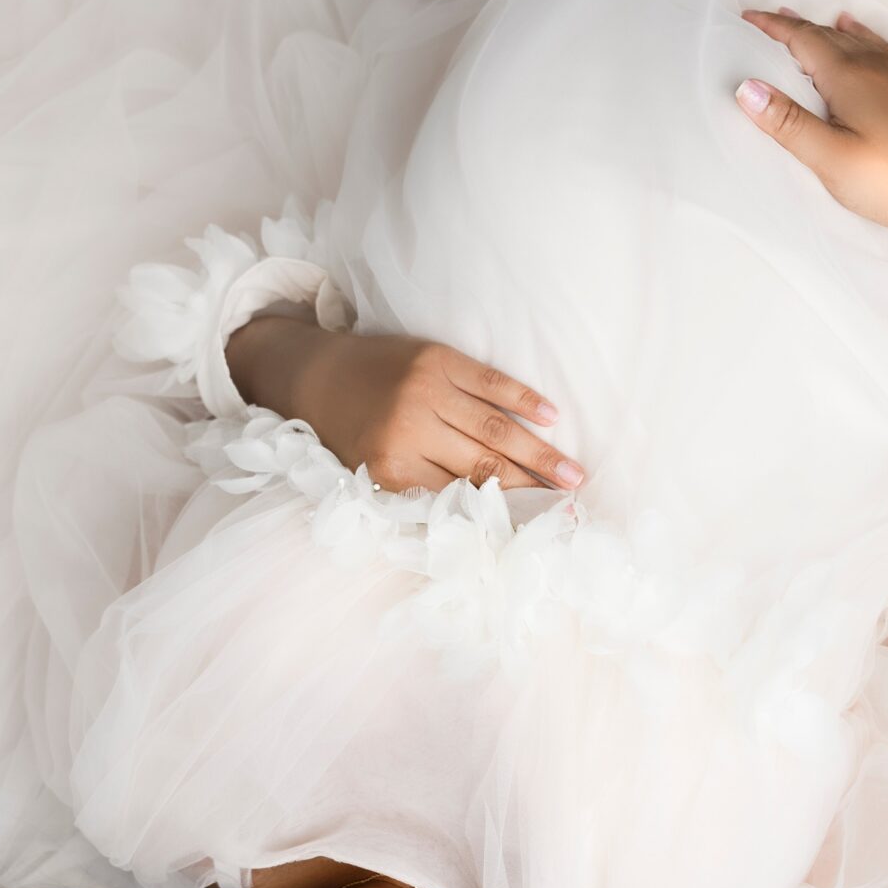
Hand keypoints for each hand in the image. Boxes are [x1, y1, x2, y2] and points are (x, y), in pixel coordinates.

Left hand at [226, 317, 584, 494]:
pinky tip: (552, 416)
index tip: (539, 529)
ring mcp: (425, 390)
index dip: (502, 513)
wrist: (313, 374)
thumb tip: (479, 520)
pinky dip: (522, 399)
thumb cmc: (347, 433)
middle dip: (532, 488)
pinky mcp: (437, 358)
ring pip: (494, 427)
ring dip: (540, 452)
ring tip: (574, 473)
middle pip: (484, 466)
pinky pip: (489, 380)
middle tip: (572, 505)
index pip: (458, 497)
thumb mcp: (371, 474)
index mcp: (390, 468)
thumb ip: (418, 493)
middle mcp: (409, 428)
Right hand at [734, 8, 887, 244]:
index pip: (802, 40)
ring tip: (807, 22)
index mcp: (850, 77)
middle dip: (795, 27)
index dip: (772, 28)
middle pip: (828, 35)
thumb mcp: (830, 159)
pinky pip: (884, 48)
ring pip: (857, 39)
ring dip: (827, 29)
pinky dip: (863, 35)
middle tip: (768, 20)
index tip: (747, 19)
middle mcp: (877, 65)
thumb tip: (747, 88)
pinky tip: (861, 32)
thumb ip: (788, 123)